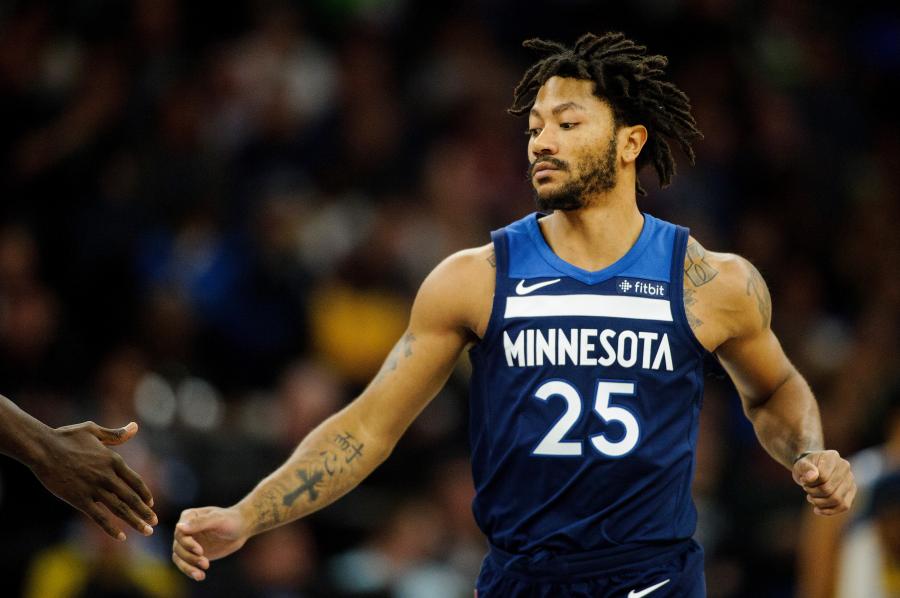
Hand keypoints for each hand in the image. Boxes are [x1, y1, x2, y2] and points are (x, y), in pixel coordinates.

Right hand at [31, 420, 156, 539]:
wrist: (42, 448)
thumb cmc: (66, 437)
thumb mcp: (93, 430)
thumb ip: (116, 434)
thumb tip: (135, 427)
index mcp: (113, 460)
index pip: (135, 481)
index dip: (145, 494)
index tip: (151, 504)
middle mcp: (107, 476)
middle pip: (132, 498)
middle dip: (145, 512)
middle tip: (155, 523)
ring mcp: (94, 489)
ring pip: (120, 509)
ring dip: (135, 521)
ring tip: (147, 531)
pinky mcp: (79, 499)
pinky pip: (99, 517)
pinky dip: (111, 528)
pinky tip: (121, 537)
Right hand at [172, 506, 249, 580]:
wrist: (241, 528)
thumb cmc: (230, 520)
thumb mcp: (218, 519)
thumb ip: (199, 523)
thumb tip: (178, 526)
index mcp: (188, 517)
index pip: (179, 533)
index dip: (187, 544)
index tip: (200, 551)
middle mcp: (185, 530)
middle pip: (178, 548)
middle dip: (190, 558)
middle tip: (206, 563)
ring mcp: (188, 543)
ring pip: (179, 558)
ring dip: (188, 568)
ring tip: (200, 575)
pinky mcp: (193, 554)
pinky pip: (186, 564)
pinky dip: (191, 571)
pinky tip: (200, 577)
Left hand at [793, 449, 856, 515]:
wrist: (813, 470)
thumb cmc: (806, 467)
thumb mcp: (801, 465)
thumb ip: (805, 469)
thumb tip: (812, 477)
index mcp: (832, 456)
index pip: (823, 477)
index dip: (810, 483)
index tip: (803, 481)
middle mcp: (845, 467)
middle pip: (829, 490)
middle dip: (813, 493)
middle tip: (806, 489)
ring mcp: (850, 479)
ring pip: (837, 500)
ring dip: (820, 503)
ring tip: (810, 498)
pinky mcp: (851, 492)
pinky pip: (844, 506)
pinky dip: (829, 511)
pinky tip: (817, 510)